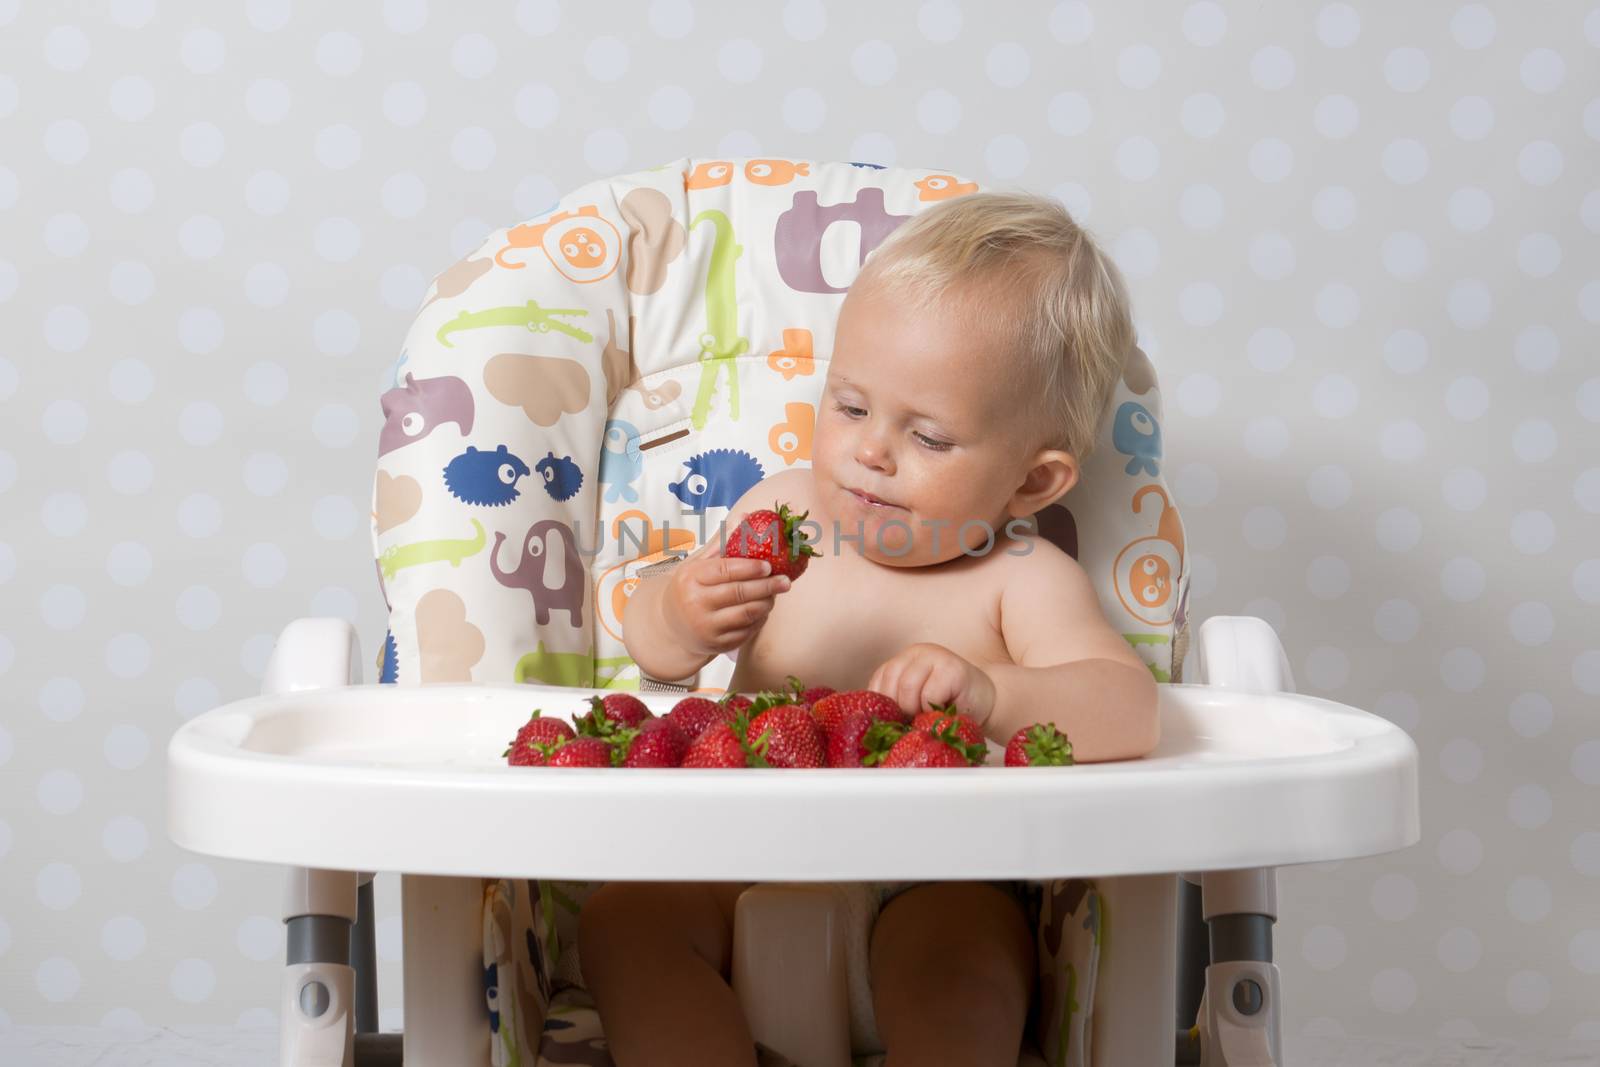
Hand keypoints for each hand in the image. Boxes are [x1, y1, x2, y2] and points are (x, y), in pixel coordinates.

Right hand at [660, 537, 791, 657]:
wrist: (670, 625)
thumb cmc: (689, 588)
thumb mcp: (697, 564)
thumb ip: (722, 543)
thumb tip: (746, 517)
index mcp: (690, 578)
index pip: (725, 570)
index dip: (750, 568)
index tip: (768, 565)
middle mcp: (695, 603)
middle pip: (739, 593)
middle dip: (767, 586)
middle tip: (785, 581)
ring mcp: (705, 627)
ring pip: (746, 614)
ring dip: (766, 603)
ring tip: (774, 594)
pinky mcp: (716, 644)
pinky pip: (746, 631)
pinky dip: (759, 620)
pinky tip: (763, 610)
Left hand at [868, 643, 996, 724]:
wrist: (986, 703)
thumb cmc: (948, 706)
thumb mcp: (915, 701)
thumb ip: (896, 702)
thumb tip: (872, 722)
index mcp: (903, 659)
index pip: (879, 680)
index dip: (884, 705)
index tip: (894, 721)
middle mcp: (916, 652)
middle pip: (891, 681)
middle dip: (899, 709)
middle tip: (913, 721)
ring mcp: (936, 656)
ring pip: (907, 687)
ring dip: (915, 710)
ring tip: (928, 716)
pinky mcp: (953, 668)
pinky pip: (929, 694)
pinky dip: (932, 710)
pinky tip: (943, 710)